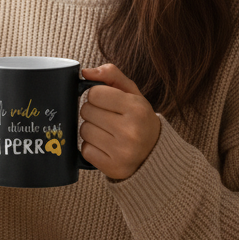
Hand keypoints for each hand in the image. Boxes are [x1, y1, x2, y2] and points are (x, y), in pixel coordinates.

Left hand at [79, 64, 161, 180]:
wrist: (154, 153)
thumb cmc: (138, 118)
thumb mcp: (132, 93)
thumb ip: (111, 75)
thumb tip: (85, 72)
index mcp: (137, 108)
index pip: (94, 93)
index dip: (97, 96)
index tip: (107, 102)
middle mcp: (131, 130)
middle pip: (86, 111)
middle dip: (93, 112)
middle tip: (107, 118)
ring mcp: (122, 151)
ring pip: (83, 130)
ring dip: (90, 129)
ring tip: (107, 132)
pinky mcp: (113, 167)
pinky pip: (85, 150)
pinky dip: (91, 147)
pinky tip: (105, 146)